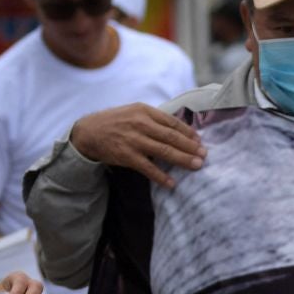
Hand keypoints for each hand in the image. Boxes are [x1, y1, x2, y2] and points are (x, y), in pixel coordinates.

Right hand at [69, 104, 205, 188]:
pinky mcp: (126, 156)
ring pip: (163, 151)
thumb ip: (154, 119)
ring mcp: (133, 140)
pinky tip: (172, 183)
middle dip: (190, 147)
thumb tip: (179, 129)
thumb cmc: (116, 122)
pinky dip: (160, 176)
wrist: (88, 132)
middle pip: (171, 137)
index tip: (200, 140)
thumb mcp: (134, 112)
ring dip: (182, 160)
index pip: (172, 122)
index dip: (188, 132)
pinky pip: (147, 168)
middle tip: (205, 155)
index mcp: (144, 111)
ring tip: (197, 166)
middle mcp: (140, 124)